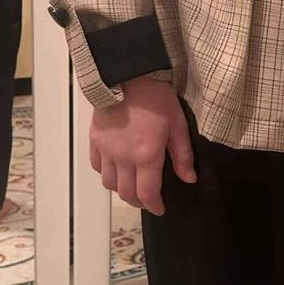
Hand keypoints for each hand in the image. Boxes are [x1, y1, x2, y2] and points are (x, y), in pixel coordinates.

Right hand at [88, 75, 195, 215]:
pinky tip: (116, 169)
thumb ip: (183, 155)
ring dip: (121, 190)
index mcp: (146, 156)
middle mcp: (123, 158)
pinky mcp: (95, 140)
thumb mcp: (178, 124)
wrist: (126, 75)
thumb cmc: (157, 98)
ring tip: (132, 186)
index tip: (160, 209)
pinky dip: (107, 174)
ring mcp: (106, 150)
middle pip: (126, 192)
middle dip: (139, 201)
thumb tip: (188, 180)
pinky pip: (97, 166)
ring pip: (109, 183)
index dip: (154, 206)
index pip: (147, 193)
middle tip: (148, 200)